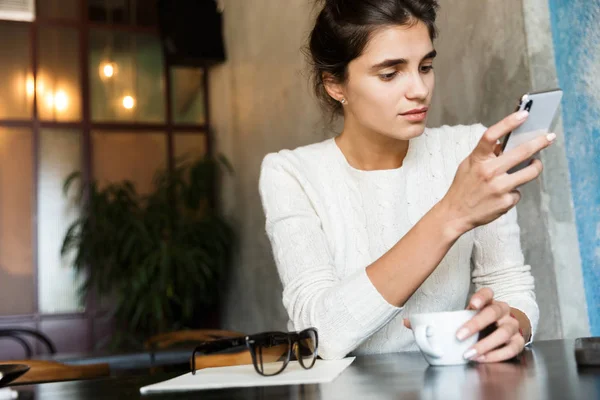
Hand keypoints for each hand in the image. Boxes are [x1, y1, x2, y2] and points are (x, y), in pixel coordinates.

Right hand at [440, 111, 555, 234]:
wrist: (455, 214)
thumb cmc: (462, 187)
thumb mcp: (468, 165)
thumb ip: (485, 154)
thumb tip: (503, 144)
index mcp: (477, 160)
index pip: (492, 135)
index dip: (509, 122)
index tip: (524, 114)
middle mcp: (489, 172)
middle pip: (521, 152)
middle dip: (539, 143)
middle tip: (549, 138)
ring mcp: (499, 187)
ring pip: (529, 172)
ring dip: (535, 166)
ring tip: (535, 164)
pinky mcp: (506, 202)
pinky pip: (518, 191)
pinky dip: (514, 191)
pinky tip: (503, 194)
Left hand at [457, 288, 523, 362]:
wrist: (506, 327)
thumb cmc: (483, 321)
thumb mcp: (473, 315)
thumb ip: (463, 318)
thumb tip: (444, 329)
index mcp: (491, 301)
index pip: (487, 293)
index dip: (480, 298)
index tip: (473, 304)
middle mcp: (504, 311)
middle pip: (493, 313)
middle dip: (475, 325)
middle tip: (459, 336)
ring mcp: (513, 325)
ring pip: (503, 333)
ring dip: (484, 345)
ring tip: (469, 353)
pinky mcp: (519, 341)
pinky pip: (510, 349)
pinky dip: (495, 355)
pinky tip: (481, 358)